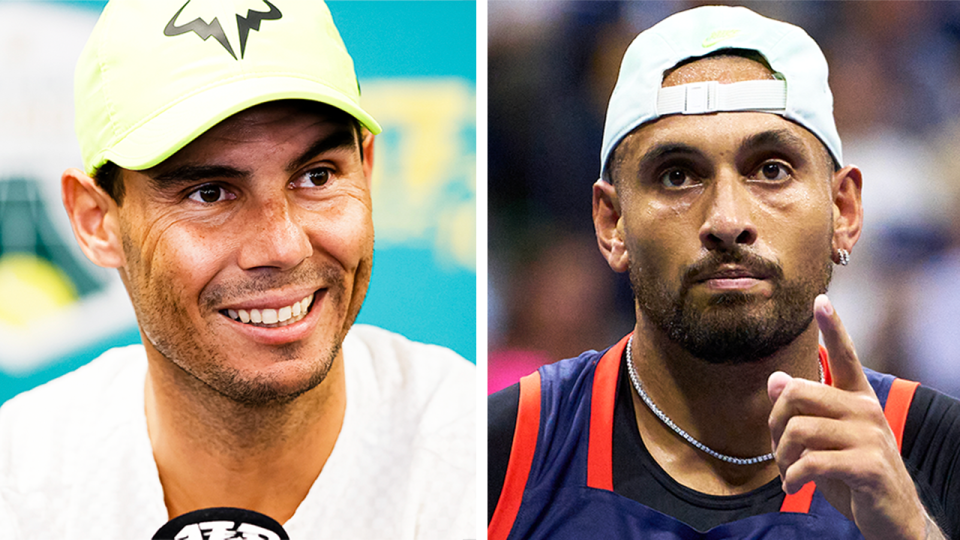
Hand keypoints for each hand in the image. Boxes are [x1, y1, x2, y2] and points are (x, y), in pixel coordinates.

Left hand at [767, 294, 939, 539]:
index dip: (832, 327)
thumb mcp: (824, 439)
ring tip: (789, 472)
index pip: (844, 355)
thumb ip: (803, 410)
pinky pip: (811, 462)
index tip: (819, 300)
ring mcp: (870, 437)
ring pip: (798, 430)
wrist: (890, 515)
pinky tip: (796, 485)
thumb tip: (775, 379)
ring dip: (782, 457)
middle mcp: (866, 410)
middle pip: (797, 392)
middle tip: (778, 448)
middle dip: (775, 423)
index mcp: (857, 398)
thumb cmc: (852, 472)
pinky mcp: (868, 466)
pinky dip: (794, 477)